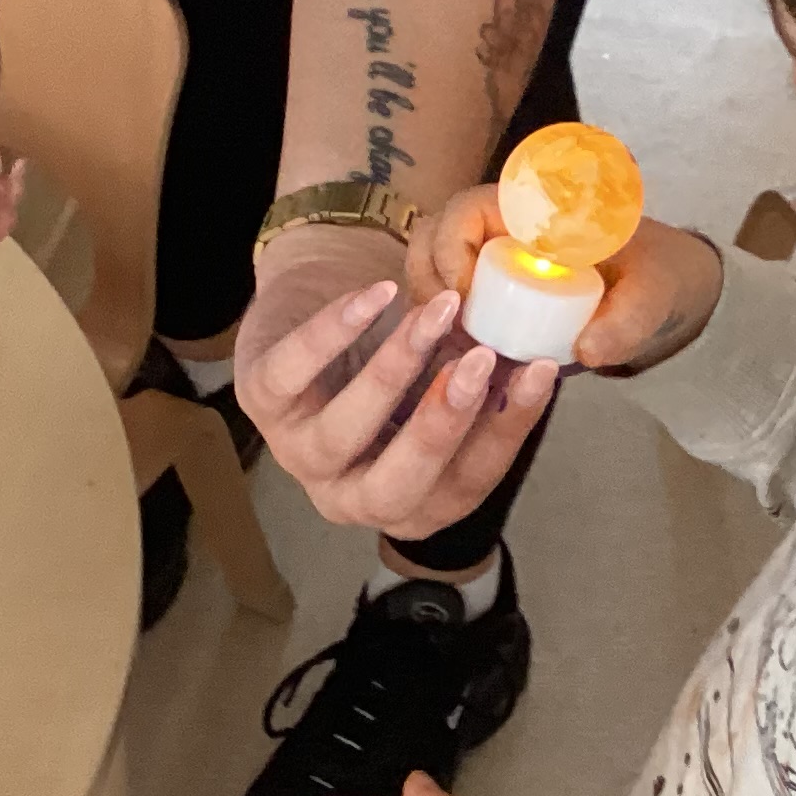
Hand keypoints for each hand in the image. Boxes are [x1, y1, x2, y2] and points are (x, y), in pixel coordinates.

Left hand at [236, 223, 556, 543]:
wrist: (332, 294)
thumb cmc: (405, 348)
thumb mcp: (448, 372)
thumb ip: (486, 383)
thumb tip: (536, 370)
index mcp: (409, 501)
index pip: (466, 484)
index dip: (505, 430)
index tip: (539, 370)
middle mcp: (348, 495)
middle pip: (395, 487)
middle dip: (439, 425)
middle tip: (479, 360)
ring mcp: (296, 453)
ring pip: (342, 434)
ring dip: (394, 370)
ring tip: (438, 312)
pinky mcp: (256, 399)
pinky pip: (291, 373)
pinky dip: (334, 332)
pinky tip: (378, 294)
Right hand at [406, 194, 725, 374]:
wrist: (664, 292)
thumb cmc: (657, 277)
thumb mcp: (653, 297)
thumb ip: (628, 321)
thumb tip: (588, 351)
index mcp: (534, 209)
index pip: (464, 210)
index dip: (451, 251)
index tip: (466, 302)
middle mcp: (501, 228)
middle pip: (430, 237)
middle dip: (426, 285)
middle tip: (450, 334)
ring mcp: (489, 258)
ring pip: (428, 268)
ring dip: (429, 310)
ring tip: (455, 353)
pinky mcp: (488, 290)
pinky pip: (445, 300)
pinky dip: (441, 328)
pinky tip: (461, 363)